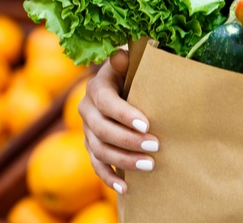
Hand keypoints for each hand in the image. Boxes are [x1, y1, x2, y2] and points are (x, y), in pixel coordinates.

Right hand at [79, 49, 158, 194]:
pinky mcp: (92, 145)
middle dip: (129, 141)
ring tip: (150, 165)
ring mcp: (87, 130)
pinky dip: (109, 177)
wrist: (125, 81)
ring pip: (100, 150)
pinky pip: (96, 165)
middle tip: (156, 146)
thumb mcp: (134, 60)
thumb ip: (128, 60)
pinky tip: (125, 187)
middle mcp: (86, 109)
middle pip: (102, 130)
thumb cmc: (136, 70)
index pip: (106, 103)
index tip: (147, 125)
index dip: (124, 115)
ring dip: (124, 160)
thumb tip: (121, 55)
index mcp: (97, 86)